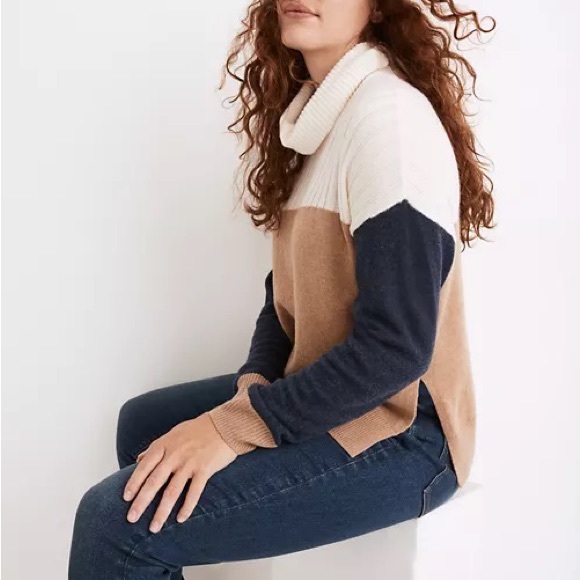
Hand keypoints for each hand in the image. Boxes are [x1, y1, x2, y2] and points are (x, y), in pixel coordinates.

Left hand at [123, 411, 237, 532]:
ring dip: (162, 511)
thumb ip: (156, 448)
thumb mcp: (173, 433)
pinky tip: (180, 518)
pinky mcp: (205, 469)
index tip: (126, 498)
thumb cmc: (198, 429)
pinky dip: (187, 506)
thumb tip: (139, 459)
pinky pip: (194, 492)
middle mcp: (175, 454)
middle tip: (131, 519)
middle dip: (141, 502)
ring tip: (154, 527)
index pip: (144, 466)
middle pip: (154, 482)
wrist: (225, 425)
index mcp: (164, 445)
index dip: (134, 483)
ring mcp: (190, 462)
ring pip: (172, 491)